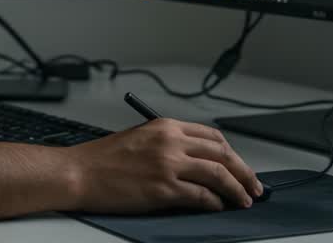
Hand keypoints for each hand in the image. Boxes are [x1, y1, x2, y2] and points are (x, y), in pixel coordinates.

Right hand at [69, 118, 261, 212]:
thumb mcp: (140, 138)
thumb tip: (196, 161)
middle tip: (254, 186)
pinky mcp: (164, 189)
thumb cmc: (102, 159)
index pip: (212, 136)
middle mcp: (170, 142)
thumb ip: (169, 144)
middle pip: (222, 154)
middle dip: (244, 172)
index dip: (232, 153)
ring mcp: (168, 165)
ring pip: (218, 175)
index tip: (239, 165)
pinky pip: (202, 196)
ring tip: (244, 200)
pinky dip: (215, 203)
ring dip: (237, 190)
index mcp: (165, 126)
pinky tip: (218, 206)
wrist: (79, 172)